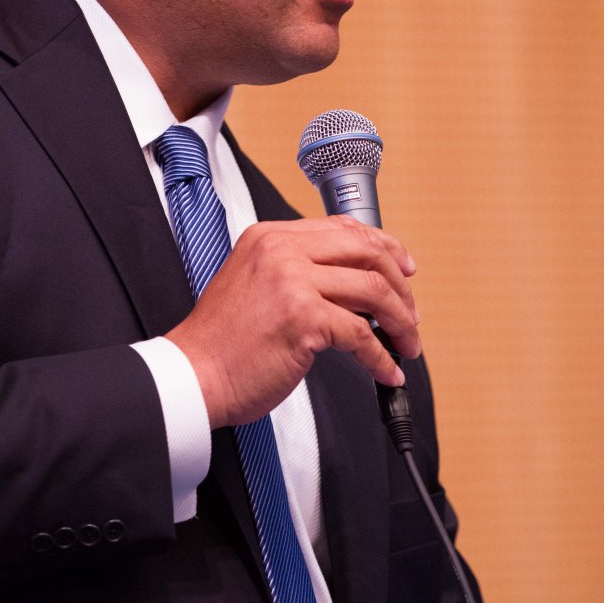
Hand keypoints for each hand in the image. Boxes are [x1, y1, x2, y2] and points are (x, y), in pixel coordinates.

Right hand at [167, 216, 420, 428]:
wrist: (193, 374)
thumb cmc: (223, 341)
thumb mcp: (254, 283)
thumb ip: (296, 270)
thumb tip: (355, 284)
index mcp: (270, 236)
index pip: (342, 228)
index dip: (383, 248)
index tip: (403, 270)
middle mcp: (281, 250)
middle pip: (367, 252)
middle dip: (400, 286)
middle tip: (410, 315)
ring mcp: (292, 281)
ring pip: (373, 291)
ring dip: (400, 323)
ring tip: (405, 345)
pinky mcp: (303, 318)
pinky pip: (362, 336)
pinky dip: (381, 358)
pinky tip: (386, 371)